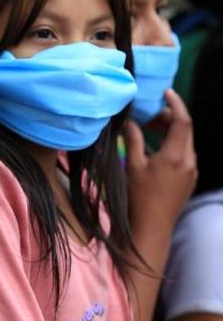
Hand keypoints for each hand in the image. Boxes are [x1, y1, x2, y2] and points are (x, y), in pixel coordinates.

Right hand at [125, 89, 196, 231]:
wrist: (151, 227)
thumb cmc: (138, 197)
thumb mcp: (133, 166)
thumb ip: (134, 140)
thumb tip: (130, 122)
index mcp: (176, 155)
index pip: (182, 120)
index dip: (175, 103)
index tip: (165, 92)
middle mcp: (189, 161)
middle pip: (185, 130)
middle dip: (169, 118)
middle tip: (148, 114)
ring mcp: (192, 171)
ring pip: (185, 143)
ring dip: (169, 132)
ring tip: (148, 131)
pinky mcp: (189, 180)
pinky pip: (184, 155)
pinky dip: (171, 146)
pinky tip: (153, 151)